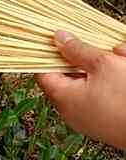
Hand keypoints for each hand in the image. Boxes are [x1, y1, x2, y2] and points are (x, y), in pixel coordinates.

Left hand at [35, 31, 125, 148]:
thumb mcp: (104, 65)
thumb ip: (78, 50)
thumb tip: (58, 38)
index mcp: (64, 99)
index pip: (42, 72)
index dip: (48, 53)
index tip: (56, 38)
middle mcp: (73, 112)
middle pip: (70, 75)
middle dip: (86, 57)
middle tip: (104, 49)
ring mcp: (91, 119)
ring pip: (91, 83)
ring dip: (105, 67)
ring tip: (122, 57)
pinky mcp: (107, 121)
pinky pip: (104, 94)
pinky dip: (114, 80)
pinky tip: (125, 66)